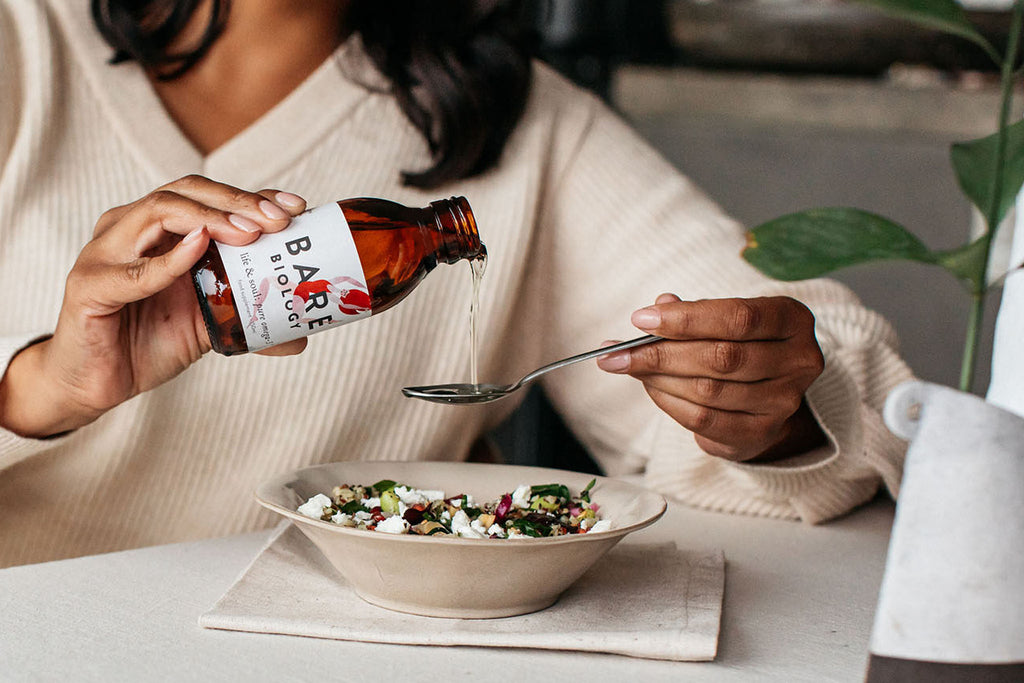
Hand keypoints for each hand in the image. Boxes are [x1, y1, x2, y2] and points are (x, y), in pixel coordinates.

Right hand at [0, 175, 307, 437]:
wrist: (96, 383)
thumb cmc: (147, 341)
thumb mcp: (208, 323)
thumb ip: (246, 317)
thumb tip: (301, 337)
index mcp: (160, 229)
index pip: (209, 196)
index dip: (252, 196)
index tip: (296, 206)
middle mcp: (131, 228)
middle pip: (186, 191)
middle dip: (237, 201)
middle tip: (277, 220)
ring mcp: (106, 252)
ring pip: (158, 213)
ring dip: (210, 219)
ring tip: (248, 233)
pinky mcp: (90, 286)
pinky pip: (134, 270)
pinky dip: (170, 259)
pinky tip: (200, 249)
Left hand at [597, 294, 826, 461]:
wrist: (764, 397)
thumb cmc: (739, 345)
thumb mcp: (723, 320)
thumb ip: (694, 312)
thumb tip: (657, 307)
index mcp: (793, 320)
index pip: (739, 317)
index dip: (687, 319)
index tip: (641, 319)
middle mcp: (798, 361)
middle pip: (721, 357)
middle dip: (661, 353)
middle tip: (617, 352)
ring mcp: (783, 402)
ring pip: (708, 390)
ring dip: (658, 378)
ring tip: (627, 366)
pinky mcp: (761, 433)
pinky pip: (703, 419)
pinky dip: (667, 401)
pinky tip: (649, 387)